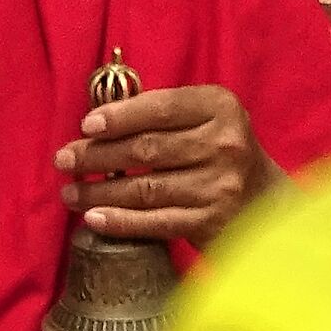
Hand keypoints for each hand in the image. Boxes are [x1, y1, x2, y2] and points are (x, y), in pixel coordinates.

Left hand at [55, 83, 281, 249]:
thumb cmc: (217, 152)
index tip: (86, 125)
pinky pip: (155, 222)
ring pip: (145, 189)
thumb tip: (94, 122)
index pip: (162, 108)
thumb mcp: (201, 119)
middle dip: (96, 156)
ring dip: (98, 191)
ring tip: (70, 191)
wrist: (266, 201)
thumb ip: (157, 114)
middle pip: (146, 150)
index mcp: (221, 109)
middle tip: (63, 160)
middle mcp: (225, 145)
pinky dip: (120, 221)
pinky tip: (93, 218)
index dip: (120, 116)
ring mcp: (220, 186)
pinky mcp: (212, 222)